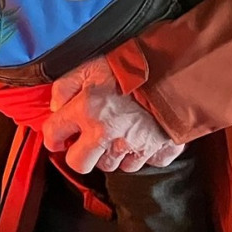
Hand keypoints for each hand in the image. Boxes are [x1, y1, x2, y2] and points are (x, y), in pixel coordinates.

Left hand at [43, 56, 183, 174]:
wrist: (178, 68)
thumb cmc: (132, 65)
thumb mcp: (89, 65)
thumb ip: (64, 87)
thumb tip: (55, 107)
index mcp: (86, 110)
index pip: (53, 136)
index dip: (53, 137)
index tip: (58, 137)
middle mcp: (106, 133)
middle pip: (80, 164)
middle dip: (79, 155)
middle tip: (86, 142)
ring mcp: (132, 145)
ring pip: (111, 165)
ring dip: (110, 153)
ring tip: (117, 133)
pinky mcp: (157, 151)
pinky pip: (142, 163)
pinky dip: (140, 154)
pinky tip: (140, 136)